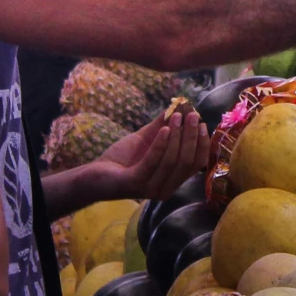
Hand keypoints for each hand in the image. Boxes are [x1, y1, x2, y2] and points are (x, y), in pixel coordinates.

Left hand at [76, 109, 208, 202]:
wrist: (93, 175)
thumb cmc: (121, 159)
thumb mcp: (146, 139)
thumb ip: (163, 126)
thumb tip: (181, 106)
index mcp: (172, 181)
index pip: (196, 164)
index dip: (202, 143)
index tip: (203, 123)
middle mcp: (165, 188)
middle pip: (187, 161)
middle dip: (191, 136)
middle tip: (193, 115)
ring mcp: (150, 188)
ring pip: (172, 161)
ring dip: (177, 136)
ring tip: (177, 116)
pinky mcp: (135, 184)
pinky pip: (153, 162)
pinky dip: (161, 144)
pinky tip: (165, 128)